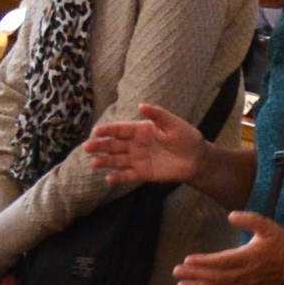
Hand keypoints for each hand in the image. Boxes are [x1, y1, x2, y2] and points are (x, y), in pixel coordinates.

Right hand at [80, 101, 208, 186]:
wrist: (197, 159)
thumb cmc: (187, 138)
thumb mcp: (174, 124)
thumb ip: (158, 115)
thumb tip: (140, 105)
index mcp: (141, 130)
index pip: (120, 129)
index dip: (108, 130)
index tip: (96, 131)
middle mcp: (136, 144)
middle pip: (114, 145)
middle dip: (100, 146)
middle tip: (87, 147)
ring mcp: (138, 159)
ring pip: (117, 160)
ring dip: (105, 162)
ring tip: (94, 162)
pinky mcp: (143, 173)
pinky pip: (128, 175)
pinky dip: (118, 177)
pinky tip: (108, 179)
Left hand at [173, 210, 283, 284]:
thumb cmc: (282, 242)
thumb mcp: (268, 226)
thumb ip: (249, 219)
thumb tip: (231, 215)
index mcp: (250, 256)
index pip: (222, 261)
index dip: (204, 262)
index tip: (187, 260)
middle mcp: (247, 274)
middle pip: (216, 278)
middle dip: (195, 276)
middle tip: (176, 273)